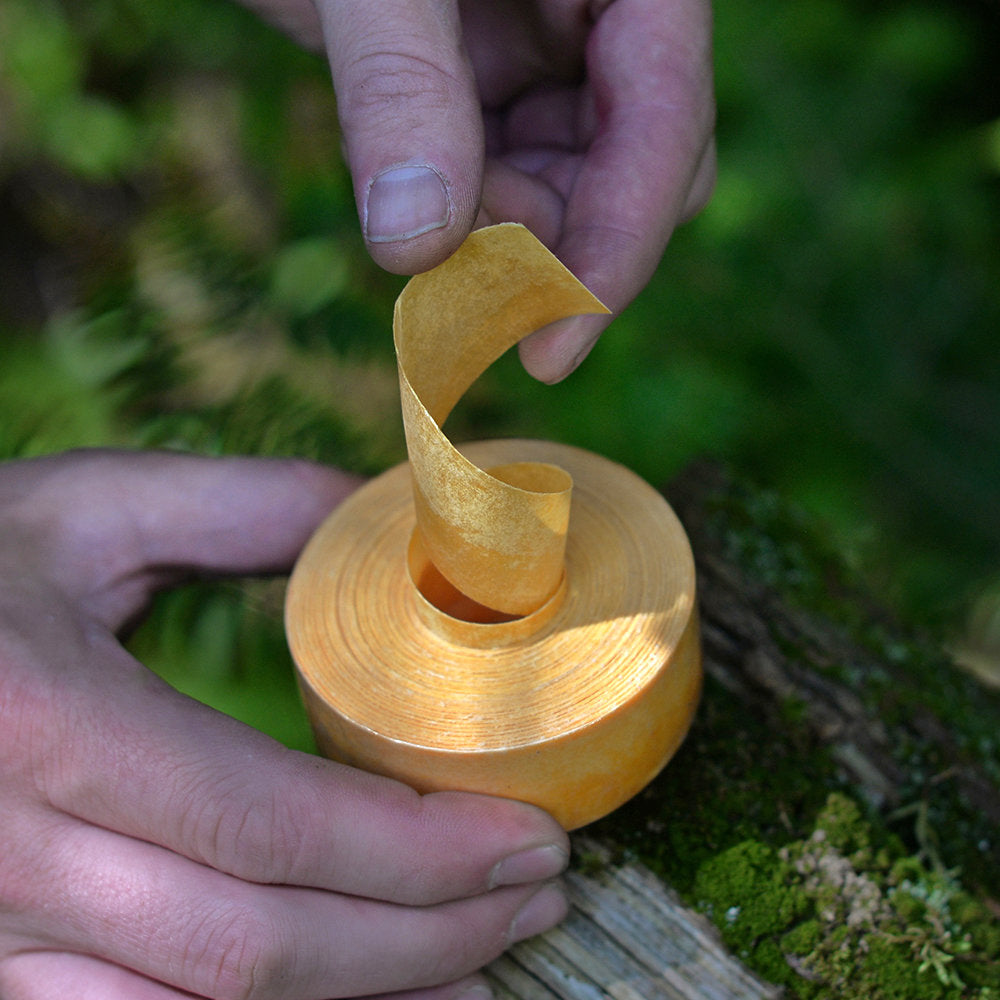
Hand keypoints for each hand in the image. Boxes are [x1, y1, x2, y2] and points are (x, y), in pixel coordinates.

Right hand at [0, 450, 569, 998]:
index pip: (275, 826)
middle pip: (261, 948)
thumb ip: (232, 504)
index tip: (528, 837)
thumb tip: (373, 513)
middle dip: (426, 940)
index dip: (421, 851)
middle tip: (538, 898)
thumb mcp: (77, 510)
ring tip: (481, 971)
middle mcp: (7, 862)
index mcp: (46, 726)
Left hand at [239, 0, 715, 382]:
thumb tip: (414, 249)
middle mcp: (603, 20)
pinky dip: (455, 221)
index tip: (552, 354)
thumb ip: (398, 86)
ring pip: (558, 191)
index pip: (665, 120)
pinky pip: (495, 180)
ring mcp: (544, 56)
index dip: (617, 246)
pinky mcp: (484, 85)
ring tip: (420, 235)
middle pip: (629, 173)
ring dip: (493, 241)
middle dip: (549, 247)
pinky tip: (411, 217)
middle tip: (465, 304)